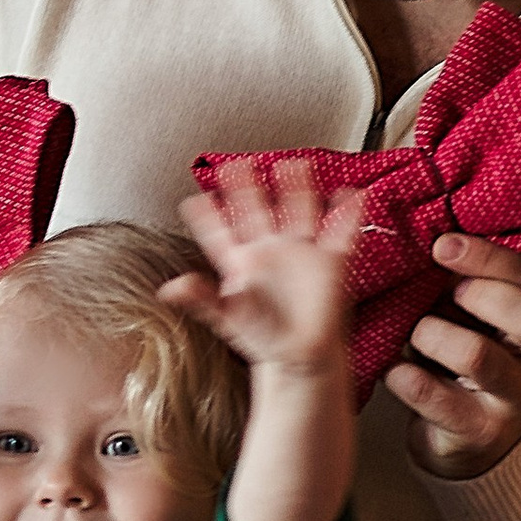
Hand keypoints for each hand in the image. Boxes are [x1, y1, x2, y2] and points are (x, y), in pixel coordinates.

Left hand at [167, 164, 367, 375]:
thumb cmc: (265, 339)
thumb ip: (202, 300)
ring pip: (299, 211)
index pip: (220, 233)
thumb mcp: (227, 319)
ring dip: (298, 188)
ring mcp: (300, 254)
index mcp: (243, 264)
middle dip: (248, 187)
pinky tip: (349, 195)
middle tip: (238, 163)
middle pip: (257, 211)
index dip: (207, 215)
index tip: (193, 197)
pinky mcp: (330, 263)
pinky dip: (347, 213)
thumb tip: (171, 289)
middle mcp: (270, 253)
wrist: (301, 357)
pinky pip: (340, 233)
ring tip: (295, 164)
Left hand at [384, 232, 520, 478]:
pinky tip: (393, 368)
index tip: (442, 245)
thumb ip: (468, 278)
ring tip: (416, 334)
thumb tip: (423, 231)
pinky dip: (403, 374)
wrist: (469, 438)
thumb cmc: (472, 354)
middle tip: (444, 297)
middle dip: (478, 295)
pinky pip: (434, 396)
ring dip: (433, 335)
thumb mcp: (482, 313)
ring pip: (478, 356)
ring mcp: (519, 400)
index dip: (488, 257)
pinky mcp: (482, 432)